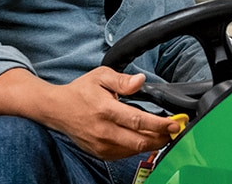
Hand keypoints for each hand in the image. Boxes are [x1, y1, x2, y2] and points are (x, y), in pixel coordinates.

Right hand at [0, 67, 180, 159]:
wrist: (57, 109)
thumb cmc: (81, 90)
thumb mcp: (101, 76)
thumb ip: (122, 80)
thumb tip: (140, 81)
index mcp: (106, 110)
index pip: (138, 121)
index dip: (158, 124)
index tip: (174, 123)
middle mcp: (104, 131)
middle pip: (139, 141)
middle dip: (160, 137)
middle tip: (174, 131)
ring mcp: (101, 144)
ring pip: (132, 151)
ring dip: (151, 144)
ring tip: (163, 135)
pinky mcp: (99, 152)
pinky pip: (123, 155)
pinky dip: (137, 149)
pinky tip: (146, 140)